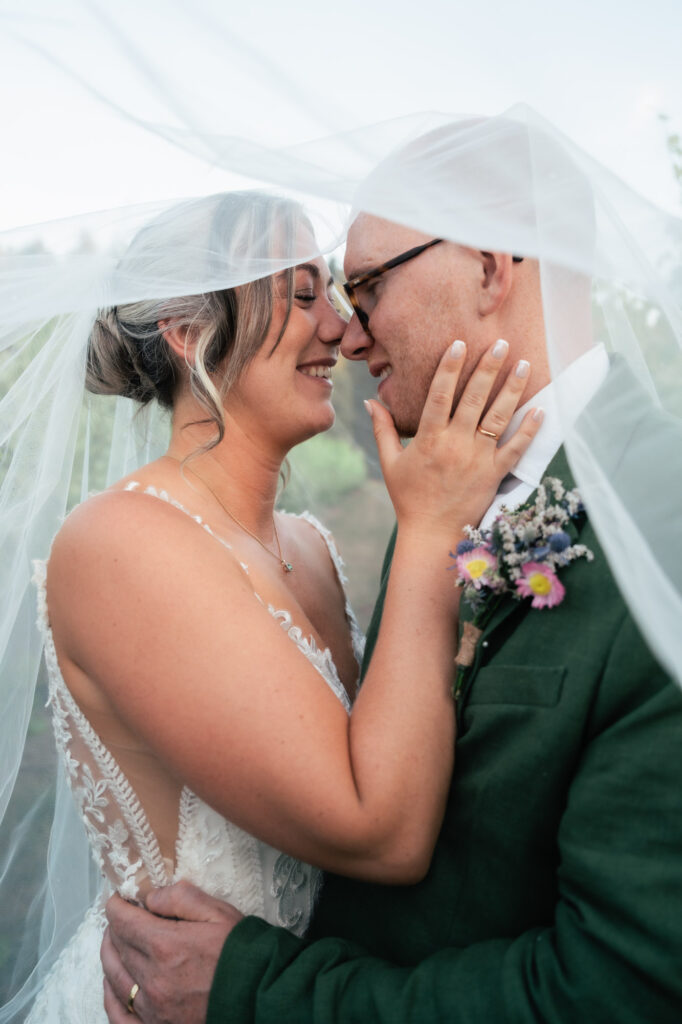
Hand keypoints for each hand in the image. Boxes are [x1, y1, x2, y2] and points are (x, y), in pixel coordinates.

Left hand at [102, 881, 242, 1023]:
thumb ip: (181, 898)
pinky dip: (111, 996)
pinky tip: (113, 984)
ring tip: (114, 942)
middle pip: (117, 947)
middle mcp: (152, 979)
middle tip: (121, 917)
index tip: (118, 899)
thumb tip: (151, 897)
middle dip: (115, 927)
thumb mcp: (218, 913)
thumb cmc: (241, 952)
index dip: (116, 906)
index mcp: (166, 946)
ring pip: (114, 978)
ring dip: (110, 955)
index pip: (123, 922)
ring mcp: (152, 1008)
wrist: (260, 996)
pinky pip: (120, 1015)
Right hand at [368, 339, 541, 536]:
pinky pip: (516, 448)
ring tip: (523, 364)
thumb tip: (370, 400)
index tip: (459, 344)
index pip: (440, 394)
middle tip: (500, 343)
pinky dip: (530, 429)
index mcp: (429, 439)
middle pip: (474, 398)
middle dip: (488, 368)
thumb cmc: (409, 498)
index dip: (450, 367)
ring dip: (512, 389)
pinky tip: (541, 409)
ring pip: (498, 417)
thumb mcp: (390, 463)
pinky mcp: (495, 475)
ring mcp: (478, 459)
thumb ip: (383, 429)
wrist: (432, 535)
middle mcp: (455, 445)